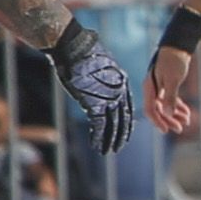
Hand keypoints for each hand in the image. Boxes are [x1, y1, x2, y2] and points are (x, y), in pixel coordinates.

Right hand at [51, 21, 134, 153]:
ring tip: (107, 151)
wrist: (74, 48)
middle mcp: (118, 91)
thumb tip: (99, 80)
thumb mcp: (100, 65)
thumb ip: (103, 77)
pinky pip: (99, 125)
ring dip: (109, 140)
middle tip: (118, 146)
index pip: (126, 106)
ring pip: (112, 124)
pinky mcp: (95, 102)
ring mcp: (107, 98)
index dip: (125, 120)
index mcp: (121, 82)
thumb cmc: (83, 53)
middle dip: (120, 134)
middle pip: (122, 117)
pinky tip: (97, 146)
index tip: (124, 130)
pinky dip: (98, 137)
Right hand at [147, 45, 199, 135]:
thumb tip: (168, 113)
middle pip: (158, 110)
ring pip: (165, 106)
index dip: (157, 121)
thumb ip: (169, 97)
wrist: (178, 46)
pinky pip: (171, 100)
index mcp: (149, 88)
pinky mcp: (167, 85)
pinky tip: (186, 113)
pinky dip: (178, 107)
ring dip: (175, 115)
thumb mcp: (172, 80)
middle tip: (180, 129)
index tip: (166, 130)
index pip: (150, 109)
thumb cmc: (173, 60)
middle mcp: (152, 89)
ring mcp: (159, 88)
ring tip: (187, 121)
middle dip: (169, 120)